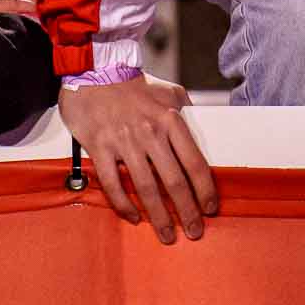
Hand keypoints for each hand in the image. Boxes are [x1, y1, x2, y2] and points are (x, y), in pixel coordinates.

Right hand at [59, 76, 216, 243]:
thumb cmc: (133, 85)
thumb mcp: (168, 92)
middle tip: (194, 232)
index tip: (210, 209)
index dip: (205, 190)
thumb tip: (200, 129)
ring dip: (159, 216)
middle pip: (173, 182)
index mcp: (170, 120)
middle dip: (187, 212)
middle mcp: (149, 133)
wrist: (94, 70)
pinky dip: (124, 204)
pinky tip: (134, 217)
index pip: (195, 163)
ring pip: (145, 187)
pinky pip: (113, 183)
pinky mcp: (98, 146)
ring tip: (167, 235)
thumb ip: (185, 111)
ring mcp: (123, 141)